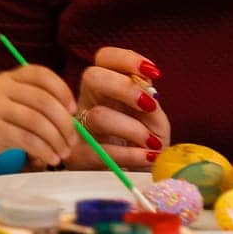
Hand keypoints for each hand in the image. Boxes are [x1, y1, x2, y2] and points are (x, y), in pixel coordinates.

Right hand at [0, 66, 77, 166]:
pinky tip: (50, 158)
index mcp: (7, 78)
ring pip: (37, 121)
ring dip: (56, 139)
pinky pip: (26, 138)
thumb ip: (31, 104)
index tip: (73, 109)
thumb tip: (70, 118)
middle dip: (64, 122)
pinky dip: (43, 150)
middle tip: (73, 140)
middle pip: (43, 99)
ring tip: (62, 153)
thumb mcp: (6, 105)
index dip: (62, 89)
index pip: (41, 74)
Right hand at [66, 47, 169, 171]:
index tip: (154, 73)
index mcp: (105, 86)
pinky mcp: (78, 155)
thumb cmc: (145, 141)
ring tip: (152, 144)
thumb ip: (149, 100)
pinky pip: (102, 150)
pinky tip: (147, 157)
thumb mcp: (153, 118)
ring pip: (98, 116)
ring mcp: (79, 127)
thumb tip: (145, 89)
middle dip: (125, 88)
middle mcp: (87, 100)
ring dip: (133, 129)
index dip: (127, 59)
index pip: (105, 57)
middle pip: (92, 77)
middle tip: (149, 105)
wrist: (137, 177)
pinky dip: (131, 154)